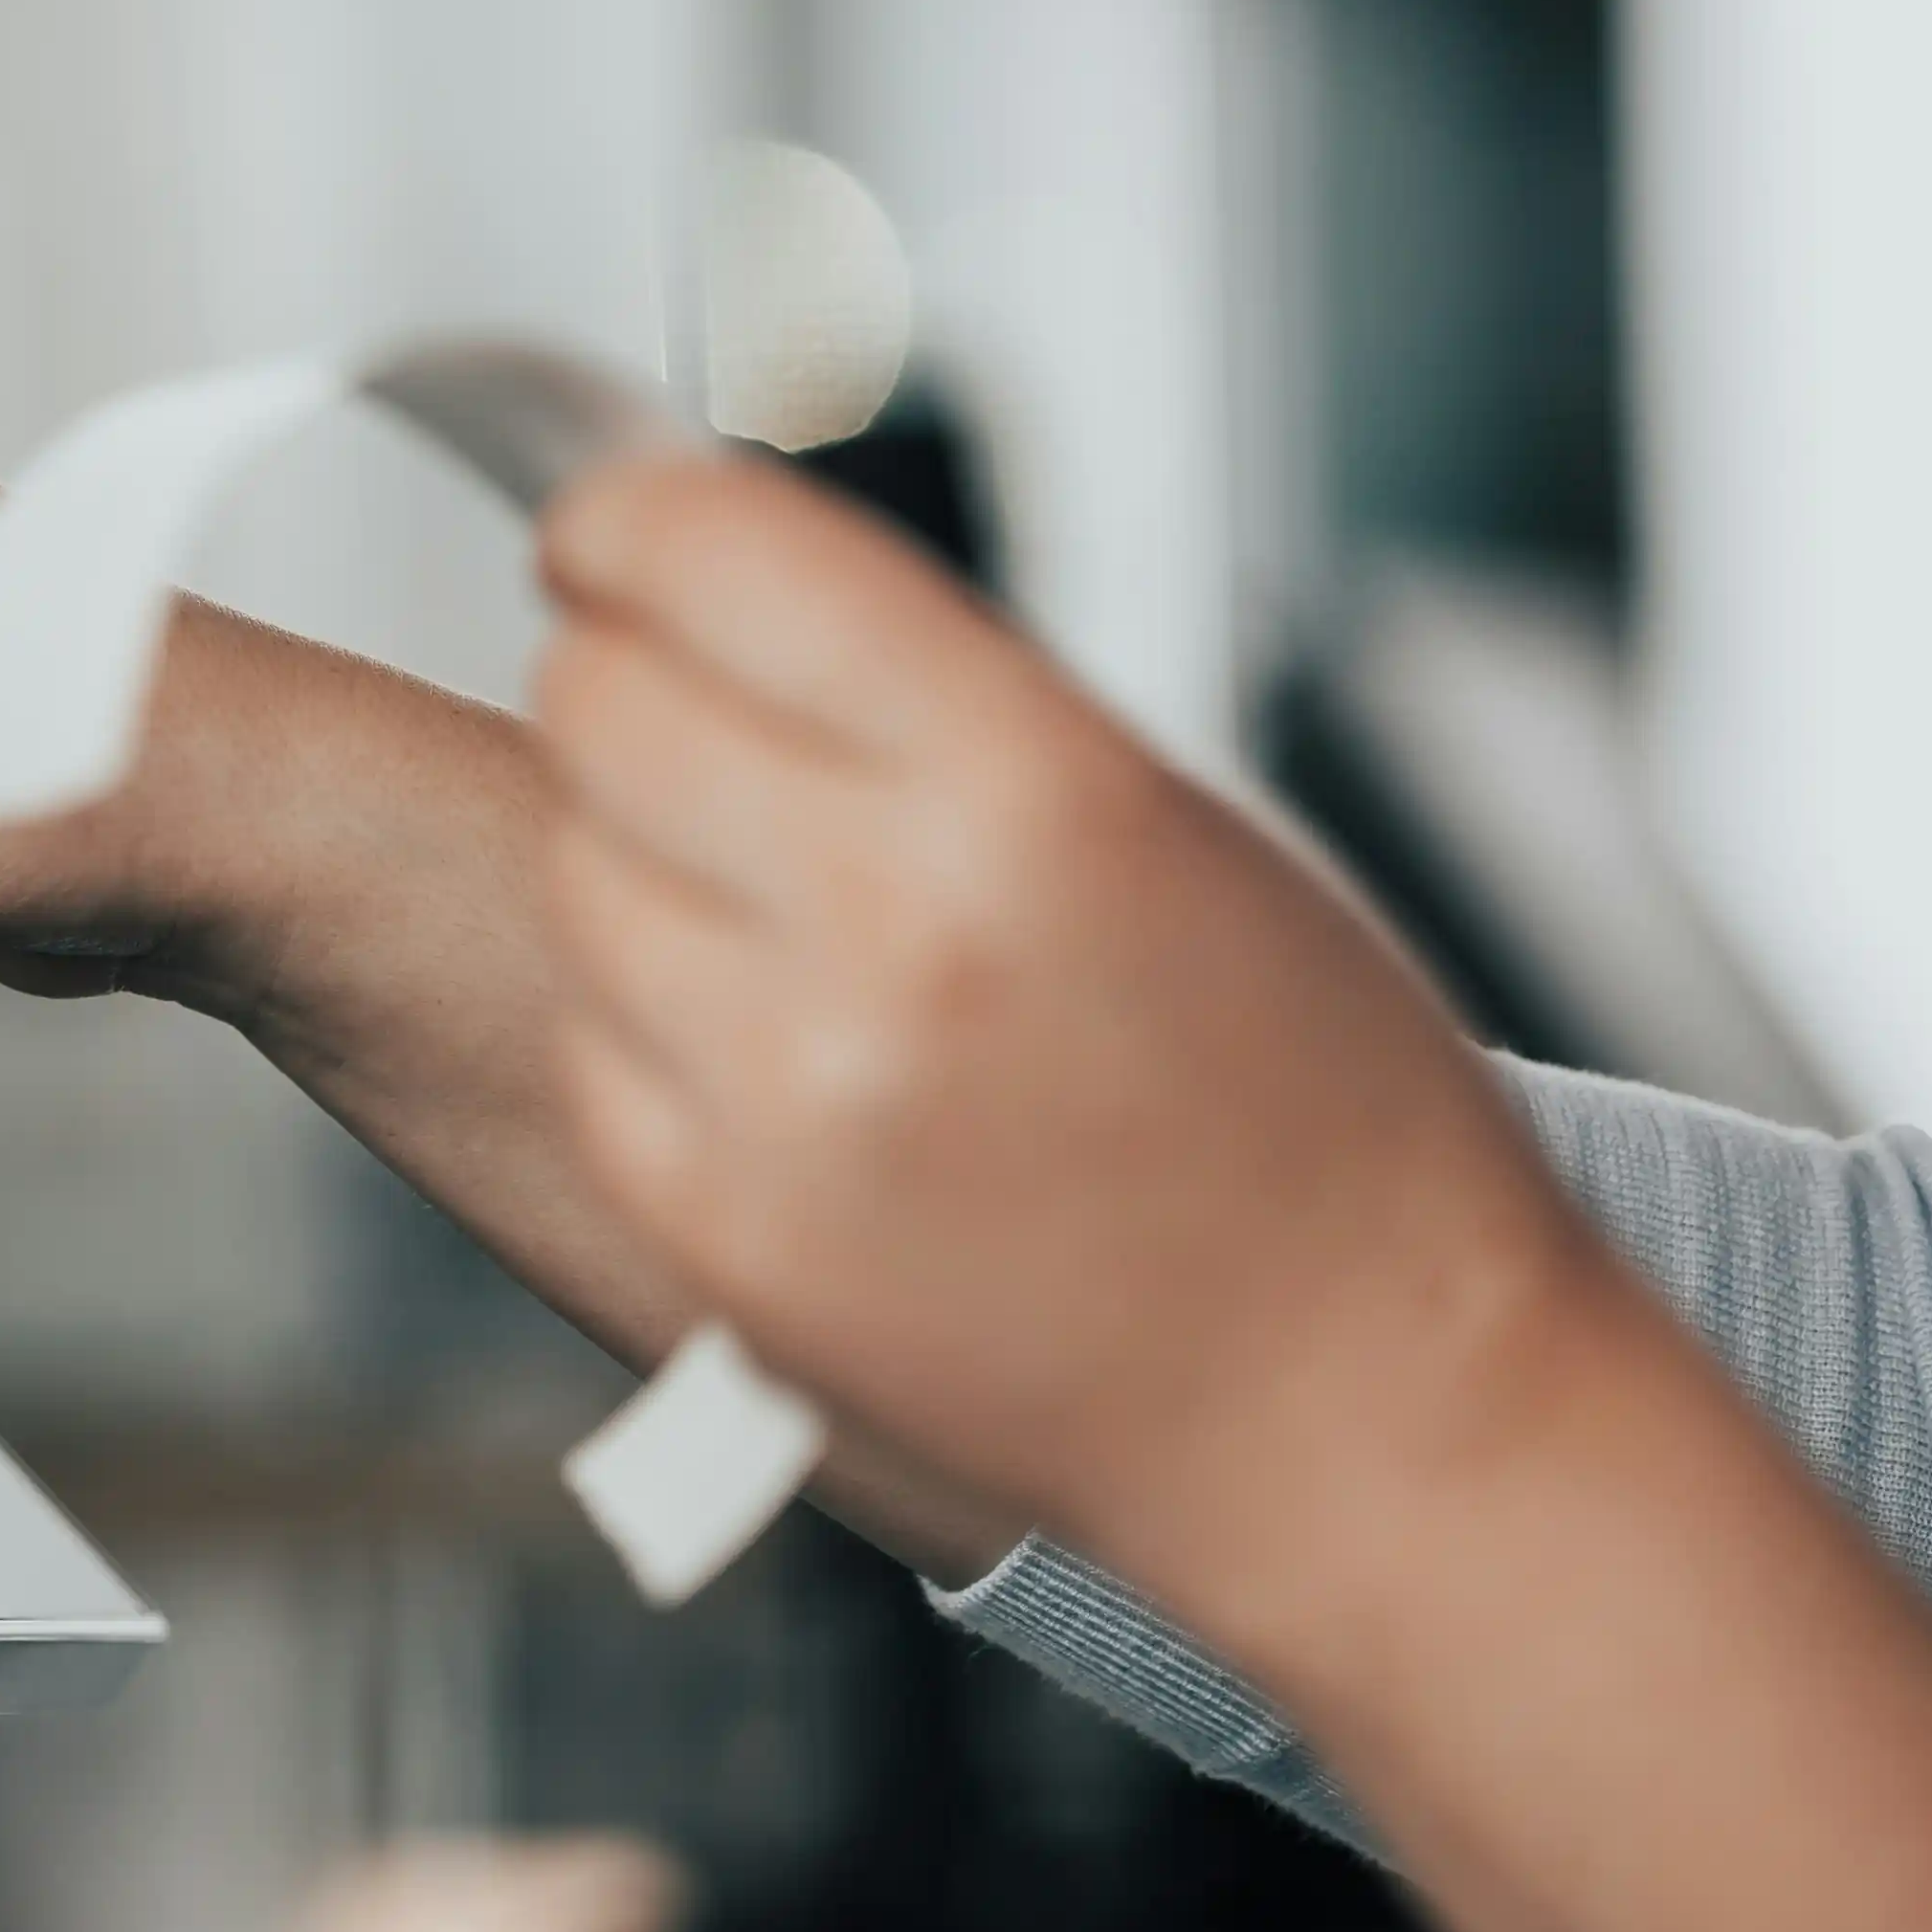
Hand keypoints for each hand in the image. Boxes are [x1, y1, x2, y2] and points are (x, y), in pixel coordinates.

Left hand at [517, 452, 1619, 1589]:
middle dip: (626, 678)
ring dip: (640, 853)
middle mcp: (891, 931)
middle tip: (690, 708)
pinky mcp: (721, 1232)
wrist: (1358, 1410)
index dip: (624, 522)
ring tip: (786, 909)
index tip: (604, 530)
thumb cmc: (1313, 1115)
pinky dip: (652, 1020)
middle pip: (600, 699)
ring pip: (573, 863)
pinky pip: (594, 1040)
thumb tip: (721, 580)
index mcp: (1033, 789)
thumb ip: (936, 702)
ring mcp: (787, 1096)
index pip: (712, 555)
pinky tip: (784, 1047)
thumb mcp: (1173, 824)